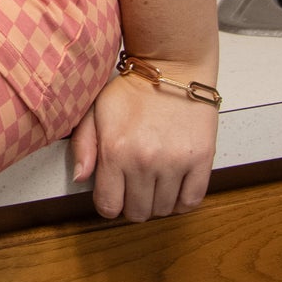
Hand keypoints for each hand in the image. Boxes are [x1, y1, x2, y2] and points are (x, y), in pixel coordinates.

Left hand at [70, 59, 218, 219]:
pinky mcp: (201, 160)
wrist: (172, 68)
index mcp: (115, 150)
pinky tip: (173, 187)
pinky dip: (181, 201)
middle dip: (132, 204)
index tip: (113, 194)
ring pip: (163, 210)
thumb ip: (83, 145)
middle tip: (134, 187)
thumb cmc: (132, 89)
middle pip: (137, 213)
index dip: (109, 204)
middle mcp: (145, 161)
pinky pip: (191, 202)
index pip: (108, 206)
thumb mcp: (95, 110)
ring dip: (156, 202)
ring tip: (153, 182)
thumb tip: (81, 178)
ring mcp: (175, 162)